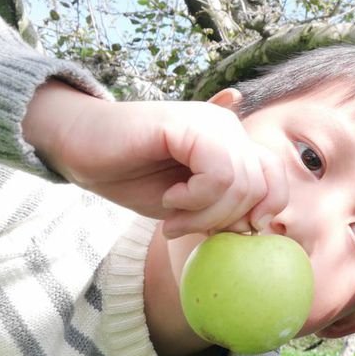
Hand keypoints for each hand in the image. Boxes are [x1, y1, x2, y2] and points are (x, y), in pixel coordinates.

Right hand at [22, 82, 286, 237]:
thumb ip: (225, 209)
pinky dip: (196, 197)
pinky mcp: (190, 124)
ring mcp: (212, 122)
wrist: (79, 147)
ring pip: (241, 183)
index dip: (260, 213)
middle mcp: (229, 128)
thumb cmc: (132, 176)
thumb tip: (262, 226)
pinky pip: (219, 172)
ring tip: (173, 214)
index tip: (226, 233)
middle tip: (183, 226)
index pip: (275, 181)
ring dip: (205, 213)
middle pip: (260, 187)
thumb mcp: (188, 204)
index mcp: (234, 145)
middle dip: (224, 221)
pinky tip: (170, 197)